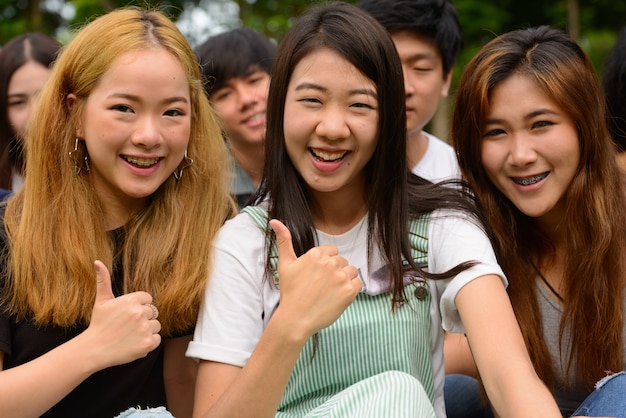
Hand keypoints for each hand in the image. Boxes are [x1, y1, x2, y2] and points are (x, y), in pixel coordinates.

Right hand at [81, 260, 160, 369]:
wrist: (93, 350)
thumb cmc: (99, 324)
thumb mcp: (101, 301)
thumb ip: (103, 280)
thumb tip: (97, 262)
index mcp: (131, 300)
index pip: (148, 299)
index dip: (139, 306)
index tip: (128, 314)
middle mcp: (139, 313)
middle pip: (152, 312)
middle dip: (143, 318)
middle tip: (128, 326)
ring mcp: (144, 328)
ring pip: (156, 325)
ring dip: (147, 330)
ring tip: (131, 334)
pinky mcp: (148, 343)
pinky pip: (157, 339)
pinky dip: (149, 342)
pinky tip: (135, 343)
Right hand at [270, 219, 361, 337]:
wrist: (296, 319)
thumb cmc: (290, 292)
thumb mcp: (285, 264)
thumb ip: (283, 240)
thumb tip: (274, 220)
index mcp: (316, 254)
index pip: (332, 252)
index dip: (326, 264)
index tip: (317, 276)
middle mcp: (330, 263)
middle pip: (342, 261)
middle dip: (335, 272)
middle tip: (321, 287)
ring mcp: (341, 277)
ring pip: (351, 271)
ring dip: (344, 280)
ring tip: (330, 292)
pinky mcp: (349, 291)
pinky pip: (358, 283)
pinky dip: (351, 290)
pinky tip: (338, 296)